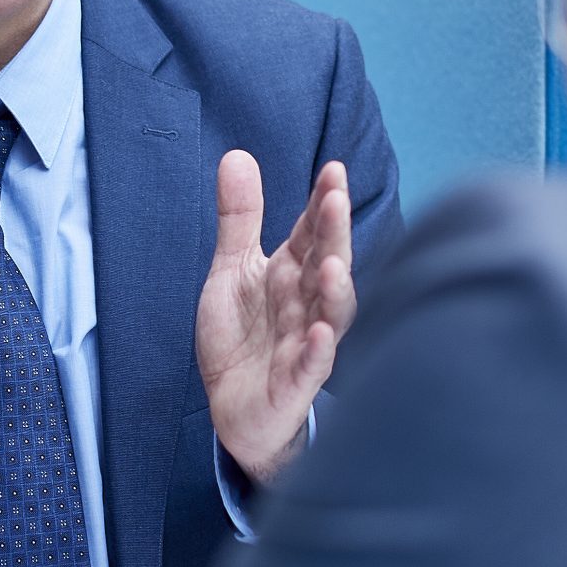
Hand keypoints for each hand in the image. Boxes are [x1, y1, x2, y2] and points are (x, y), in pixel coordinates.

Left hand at [195, 153, 355, 485]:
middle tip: (335, 199)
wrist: (234, 410)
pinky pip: (311, 367)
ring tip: (331, 265)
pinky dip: (318, 351)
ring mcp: (306, 344)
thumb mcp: (231, 270)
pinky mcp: (295, 384)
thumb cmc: (243, 338)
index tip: (332, 169)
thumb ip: (239, 218)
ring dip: (335, 291)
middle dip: (333, 234)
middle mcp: (307, 304)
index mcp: (292, 273)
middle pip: (327, 264)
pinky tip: (319, 334)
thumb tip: (236, 155)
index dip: (322, 203)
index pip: (312, 233)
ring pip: (331, 315)